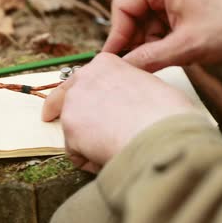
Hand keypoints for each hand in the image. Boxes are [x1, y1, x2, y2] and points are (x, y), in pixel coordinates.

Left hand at [42, 53, 198, 172]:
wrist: (161, 132)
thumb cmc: (167, 113)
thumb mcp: (151, 86)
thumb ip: (132, 89)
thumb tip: (135, 104)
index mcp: (106, 63)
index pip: (86, 77)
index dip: (85, 92)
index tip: (81, 99)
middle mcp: (85, 77)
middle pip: (66, 96)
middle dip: (61, 109)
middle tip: (54, 117)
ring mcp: (74, 103)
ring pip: (73, 127)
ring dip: (86, 141)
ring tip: (113, 149)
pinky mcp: (70, 129)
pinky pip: (76, 152)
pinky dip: (89, 159)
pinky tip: (108, 158)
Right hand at [103, 0, 221, 71]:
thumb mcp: (185, 48)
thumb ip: (149, 58)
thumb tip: (122, 67)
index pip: (124, 5)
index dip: (117, 34)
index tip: (114, 57)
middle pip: (133, 13)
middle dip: (135, 39)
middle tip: (136, 63)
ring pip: (144, 20)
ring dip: (148, 41)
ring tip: (161, 58)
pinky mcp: (180, 2)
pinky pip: (157, 22)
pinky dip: (159, 39)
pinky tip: (168, 52)